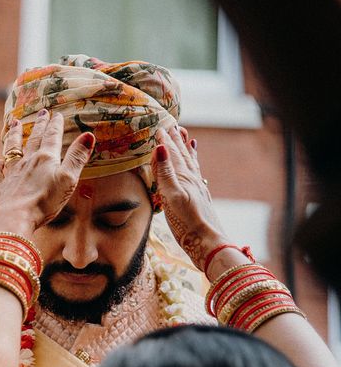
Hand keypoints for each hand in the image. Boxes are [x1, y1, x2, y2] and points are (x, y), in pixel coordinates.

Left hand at [0, 110, 94, 237]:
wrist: (16, 217)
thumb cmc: (45, 201)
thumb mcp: (68, 179)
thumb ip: (77, 157)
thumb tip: (88, 135)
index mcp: (45, 159)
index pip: (52, 137)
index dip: (55, 125)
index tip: (57, 115)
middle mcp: (27, 162)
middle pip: (34, 139)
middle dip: (39, 125)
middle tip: (42, 112)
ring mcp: (12, 173)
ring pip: (12, 149)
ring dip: (14, 136)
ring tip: (14, 124)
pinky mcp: (0, 186)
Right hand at [151, 126, 227, 271]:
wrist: (207, 242)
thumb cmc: (187, 222)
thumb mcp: (172, 196)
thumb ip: (165, 172)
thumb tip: (160, 147)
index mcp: (183, 177)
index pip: (172, 153)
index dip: (165, 140)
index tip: (159, 125)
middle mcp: (191, 179)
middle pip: (182, 155)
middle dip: (175, 140)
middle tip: (171, 124)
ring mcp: (196, 188)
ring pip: (190, 163)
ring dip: (185, 149)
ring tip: (184, 136)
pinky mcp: (199, 197)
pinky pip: (195, 173)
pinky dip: (194, 164)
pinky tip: (194, 164)